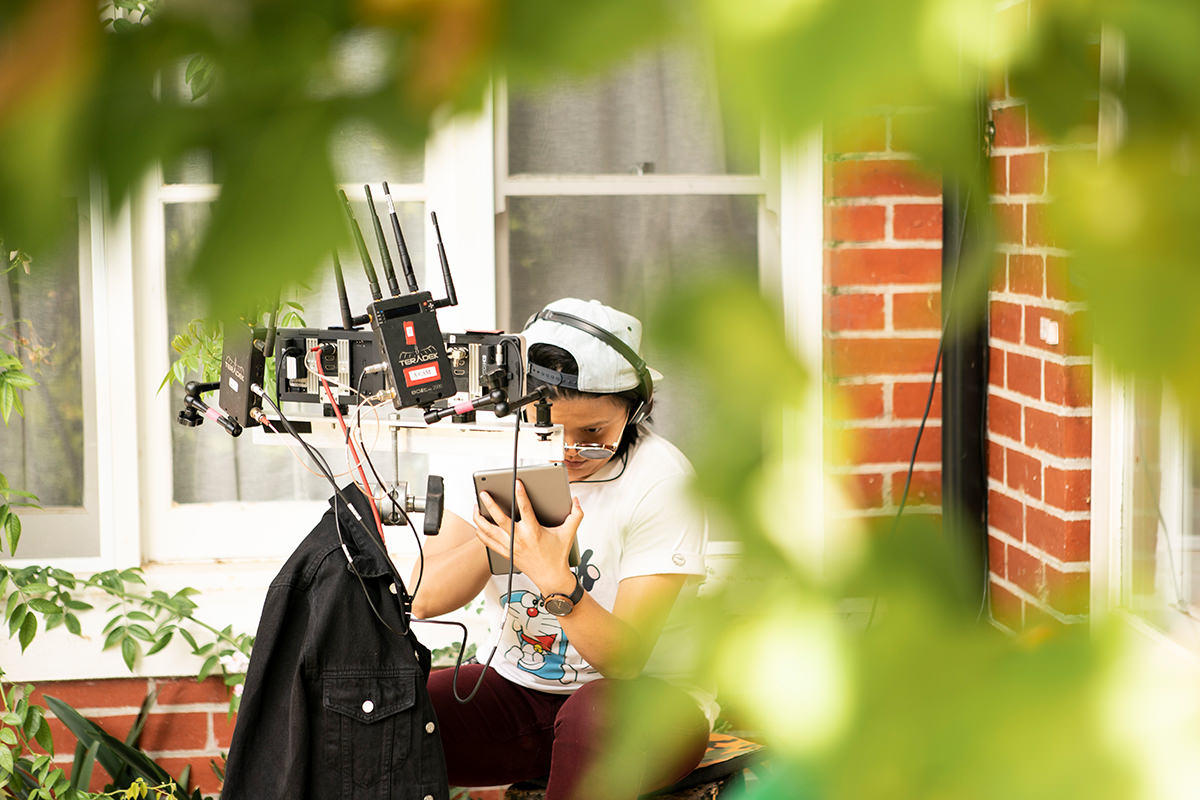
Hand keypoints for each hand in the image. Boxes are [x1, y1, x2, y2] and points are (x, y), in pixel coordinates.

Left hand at [473, 480, 582, 595]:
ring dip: (480, 519)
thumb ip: (576, 515)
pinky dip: (481, 533)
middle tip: (484, 493)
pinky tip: (479, 525)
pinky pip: (488, 543)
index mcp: (534, 531)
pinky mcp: (506, 554)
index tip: (516, 483)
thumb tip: (576, 501)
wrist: (551, 578)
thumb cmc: (558, 556)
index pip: (525, 508)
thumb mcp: (569, 533)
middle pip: (500, 519)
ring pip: (489, 531)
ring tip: (476, 507)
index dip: (520, 494)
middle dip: (490, 504)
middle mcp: (520, 539)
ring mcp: (511, 547)